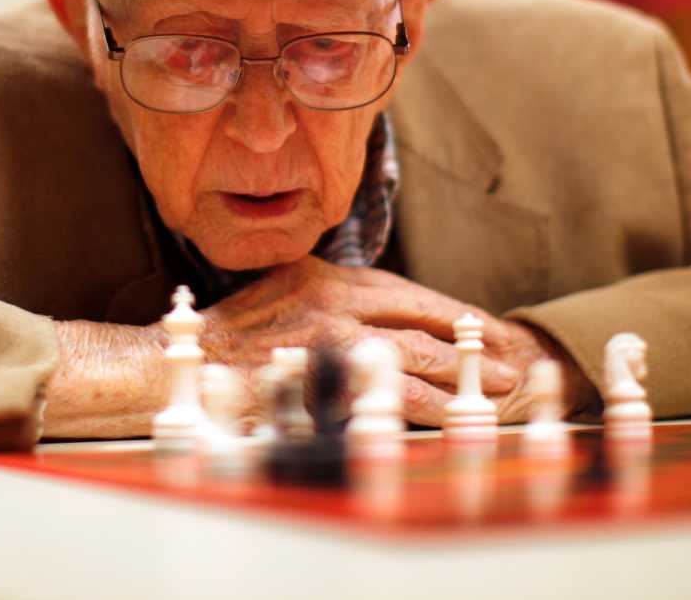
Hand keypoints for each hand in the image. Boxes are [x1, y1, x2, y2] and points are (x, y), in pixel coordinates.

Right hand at [200, 257, 593, 425]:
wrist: (183, 362)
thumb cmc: (230, 336)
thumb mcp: (285, 293)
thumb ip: (331, 299)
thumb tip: (379, 317)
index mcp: (326, 275)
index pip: (404, 291)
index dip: (447, 311)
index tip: (480, 325)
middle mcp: (332, 296)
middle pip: (419, 316)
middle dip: (468, 338)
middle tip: (506, 358)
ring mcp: (329, 334)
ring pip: (413, 353)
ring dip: (460, 373)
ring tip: (497, 387)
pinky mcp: (324, 373)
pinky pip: (386, 391)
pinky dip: (423, 404)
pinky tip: (449, 415)